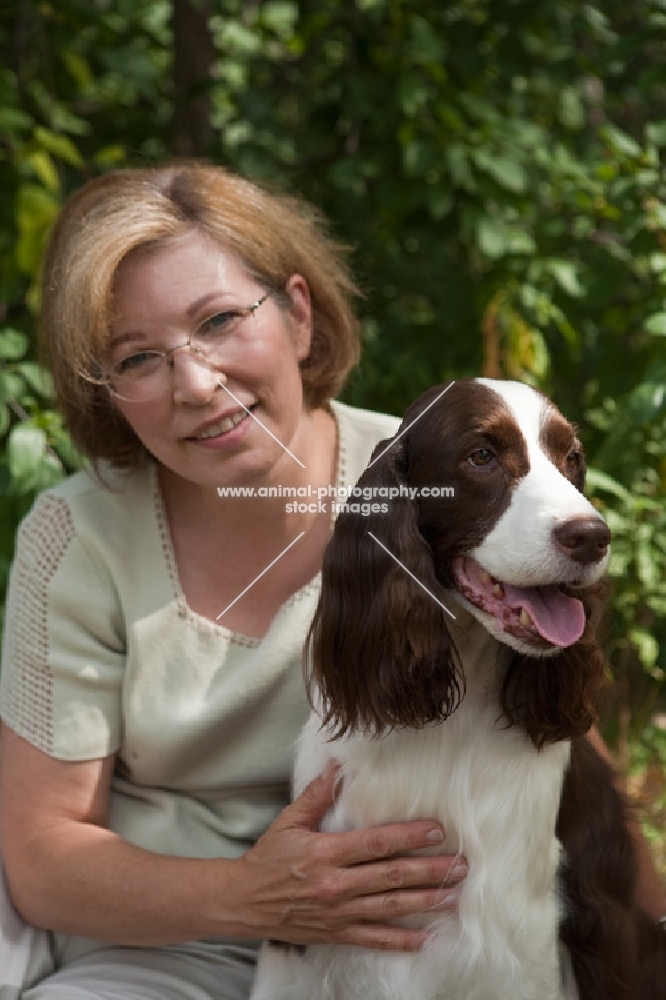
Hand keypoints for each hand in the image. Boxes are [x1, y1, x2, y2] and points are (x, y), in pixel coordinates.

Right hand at [232, 762, 466, 950]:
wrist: (242, 902)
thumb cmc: (267, 859)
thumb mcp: (289, 821)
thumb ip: (316, 795)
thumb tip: (337, 765)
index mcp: (327, 852)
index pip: (376, 843)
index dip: (408, 836)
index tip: (436, 830)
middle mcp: (336, 884)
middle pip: (391, 876)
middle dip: (429, 870)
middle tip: (460, 865)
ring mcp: (338, 912)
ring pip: (390, 908)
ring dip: (424, 902)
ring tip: (453, 896)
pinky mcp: (336, 933)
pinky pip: (374, 939)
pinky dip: (401, 941)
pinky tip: (425, 939)